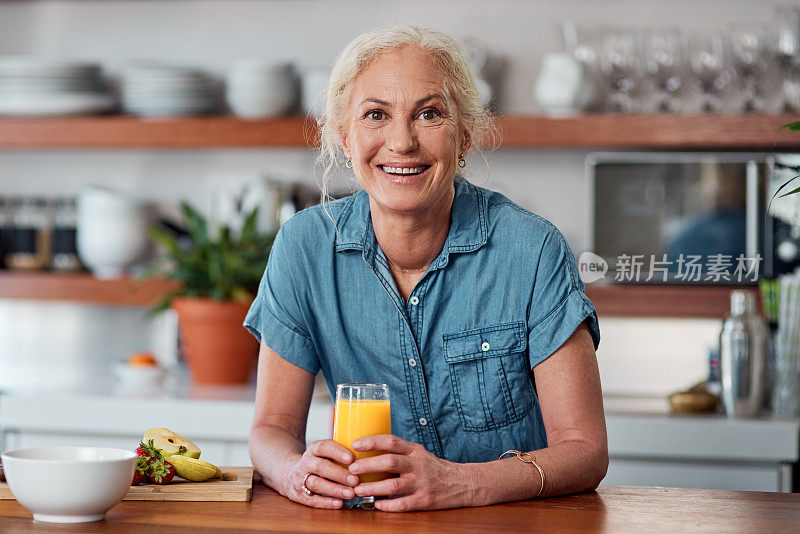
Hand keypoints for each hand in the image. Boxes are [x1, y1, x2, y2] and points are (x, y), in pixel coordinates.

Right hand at [282, 439, 359, 508]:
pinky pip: (312, 499)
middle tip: (355, 480)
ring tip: (351, 493)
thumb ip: (341, 453)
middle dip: (339, 474)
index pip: (323, 447)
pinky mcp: (299, 495)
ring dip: (335, 489)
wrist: (289, 473)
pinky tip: (339, 503)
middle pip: (320, 467)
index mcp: (313, 450)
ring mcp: (300, 479)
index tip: (351, 458)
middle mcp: (305, 463)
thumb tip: (370, 452)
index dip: (337, 452)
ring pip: (316, 483)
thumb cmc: (318, 462)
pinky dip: (326, 502)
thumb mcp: (324, 453)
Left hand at [348, 434, 476, 511]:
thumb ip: (397, 452)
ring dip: (373, 488)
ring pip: (393, 485)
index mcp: (414, 450)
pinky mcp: (424, 500)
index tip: (355, 444)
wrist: (460, 483)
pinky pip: (403, 504)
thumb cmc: (431, 467)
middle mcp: (417, 464)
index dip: (372, 441)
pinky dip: (388, 505)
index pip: (391, 441)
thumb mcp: (417, 453)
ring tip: (358, 489)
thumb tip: (366, 452)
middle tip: (352, 469)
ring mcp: (421, 483)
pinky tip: (377, 505)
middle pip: (390, 462)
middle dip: (369, 465)